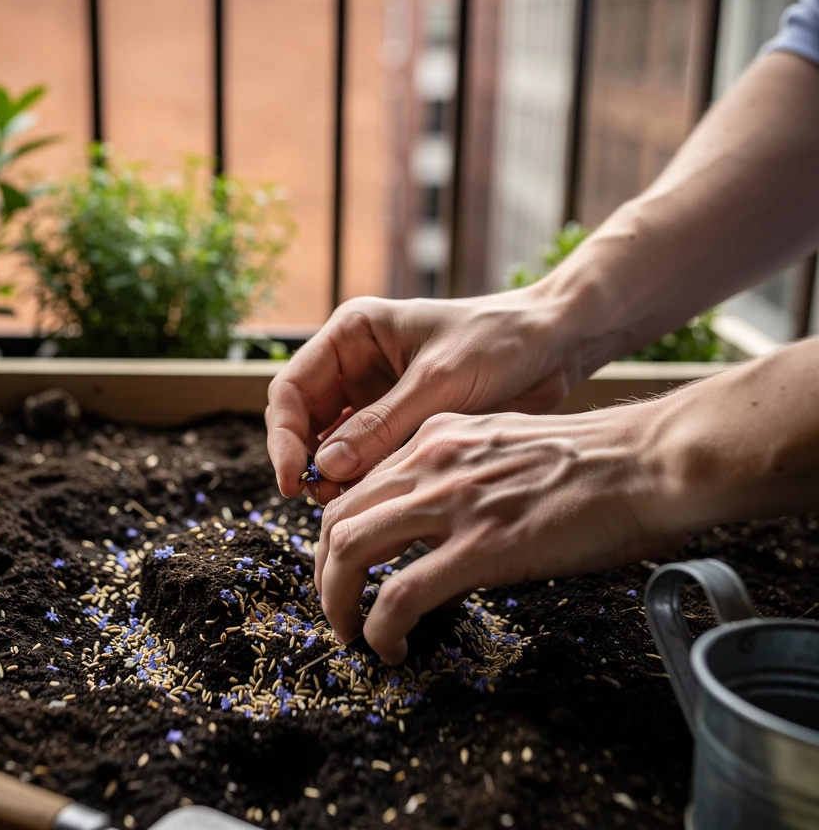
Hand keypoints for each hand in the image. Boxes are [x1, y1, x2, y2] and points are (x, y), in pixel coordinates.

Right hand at [266, 289, 577, 501]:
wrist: (557, 344)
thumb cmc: (501, 341)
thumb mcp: (440, 380)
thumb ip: (383, 425)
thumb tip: (326, 468)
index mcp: (353, 334)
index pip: (292, 387)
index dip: (283, 435)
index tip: (293, 479)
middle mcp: (356, 364)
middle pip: (305, 421)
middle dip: (309, 461)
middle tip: (326, 502)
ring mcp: (377, 395)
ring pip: (334, 445)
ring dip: (336, 477)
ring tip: (353, 505)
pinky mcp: (402, 423)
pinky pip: (368, 457)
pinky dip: (366, 480)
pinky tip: (378, 500)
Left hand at [314, 405, 685, 664]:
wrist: (646, 461)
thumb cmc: (591, 459)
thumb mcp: (503, 446)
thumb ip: (458, 474)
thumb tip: (437, 527)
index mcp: (435, 438)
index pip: (355, 486)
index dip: (336, 536)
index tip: (344, 570)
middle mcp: (430, 462)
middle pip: (336, 517)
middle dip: (324, 572)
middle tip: (337, 608)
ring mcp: (452, 503)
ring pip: (350, 550)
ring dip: (337, 601)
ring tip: (352, 634)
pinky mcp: (482, 546)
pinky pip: (401, 595)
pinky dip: (380, 627)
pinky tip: (394, 647)